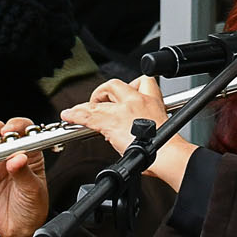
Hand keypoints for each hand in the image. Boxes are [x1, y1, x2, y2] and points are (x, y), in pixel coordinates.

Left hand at [63, 78, 194, 190]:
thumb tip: (139, 135)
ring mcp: (123, 109)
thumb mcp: (164, 129)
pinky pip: (88, 115)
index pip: (142, 81)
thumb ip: (149, 126)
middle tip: (101, 103)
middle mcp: (137, 100)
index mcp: (152, 101)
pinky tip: (69, 116)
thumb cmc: (166, 148)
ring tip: (77, 111)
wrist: (167, 154)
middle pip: (115, 84)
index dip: (131, 86)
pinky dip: (76, 115)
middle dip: (105, 92)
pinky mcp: (111, 121)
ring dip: (85, 106)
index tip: (124, 96)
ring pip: (98, 100)